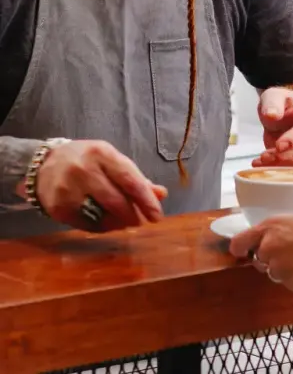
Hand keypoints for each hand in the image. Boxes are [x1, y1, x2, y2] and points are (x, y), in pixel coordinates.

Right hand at [35, 140, 167, 232]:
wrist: (43, 165)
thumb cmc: (86, 161)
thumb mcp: (111, 160)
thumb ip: (135, 177)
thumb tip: (161, 194)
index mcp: (102, 153)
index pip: (130, 180)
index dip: (146, 200)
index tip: (157, 215)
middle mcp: (84, 170)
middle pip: (116, 200)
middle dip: (133, 215)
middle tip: (142, 221)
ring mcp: (68, 190)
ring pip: (102, 215)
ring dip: (119, 223)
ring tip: (125, 221)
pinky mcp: (58, 208)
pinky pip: (87, 225)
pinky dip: (102, 227)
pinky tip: (107, 223)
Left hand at [230, 215, 292, 293]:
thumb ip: (279, 231)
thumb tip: (276, 237)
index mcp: (269, 227)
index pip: (239, 241)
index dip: (240, 248)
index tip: (241, 250)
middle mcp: (268, 247)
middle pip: (259, 257)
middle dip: (270, 258)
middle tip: (290, 252)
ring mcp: (276, 267)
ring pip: (274, 271)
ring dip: (284, 268)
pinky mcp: (287, 283)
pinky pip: (287, 281)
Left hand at [254, 87, 292, 167]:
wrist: (289, 117)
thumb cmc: (285, 106)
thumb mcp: (274, 96)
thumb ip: (272, 102)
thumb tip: (272, 115)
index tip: (278, 145)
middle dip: (286, 156)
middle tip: (265, 156)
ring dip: (283, 167)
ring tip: (261, 162)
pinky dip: (281, 173)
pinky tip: (265, 168)